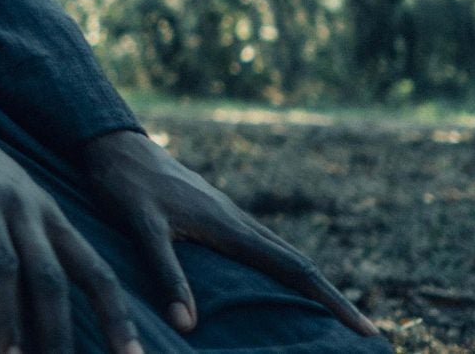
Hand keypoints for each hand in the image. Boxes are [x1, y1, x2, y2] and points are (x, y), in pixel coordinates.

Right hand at [0, 56, 141, 353]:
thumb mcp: (15, 202)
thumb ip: (35, 247)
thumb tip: (50, 307)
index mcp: (49, 216)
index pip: (96, 272)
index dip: (117, 317)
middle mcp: (24, 208)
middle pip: (51, 276)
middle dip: (58, 330)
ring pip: (4, 264)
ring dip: (7, 316)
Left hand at [77, 128, 379, 341]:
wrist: (110, 140)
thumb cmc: (123, 181)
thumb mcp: (141, 226)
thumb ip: (166, 273)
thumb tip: (188, 325)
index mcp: (230, 225)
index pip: (294, 269)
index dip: (331, 301)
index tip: (365, 330)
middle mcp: (237, 220)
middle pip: (297, 264)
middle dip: (330, 299)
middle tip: (363, 333)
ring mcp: (226, 214)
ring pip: (279, 252)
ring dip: (307, 283)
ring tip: (327, 315)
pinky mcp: (212, 212)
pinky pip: (257, 245)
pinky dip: (278, 268)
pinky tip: (271, 282)